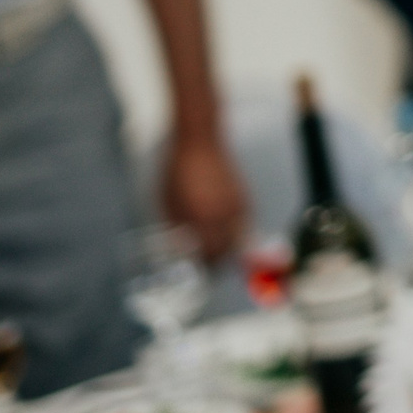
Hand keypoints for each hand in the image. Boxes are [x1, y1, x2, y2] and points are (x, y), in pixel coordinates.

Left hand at [159, 131, 247, 260]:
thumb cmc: (178, 172)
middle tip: (207, 261)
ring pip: (240, 237)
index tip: (199, 269)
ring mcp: (238, 206)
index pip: (211, 256)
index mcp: (203, 220)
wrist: (199, 143)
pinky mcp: (244, 196)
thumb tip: (183, 247)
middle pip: (230, 250)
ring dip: (229, 245)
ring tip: (215, 245)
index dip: (206, 266)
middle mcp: (225, 216)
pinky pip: (244, 221)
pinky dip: (236, 229)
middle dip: (219, 260)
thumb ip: (178, 229)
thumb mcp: (168, 204)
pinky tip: (223, 226)